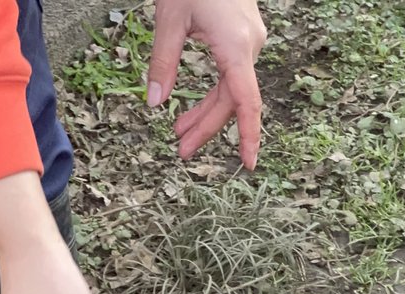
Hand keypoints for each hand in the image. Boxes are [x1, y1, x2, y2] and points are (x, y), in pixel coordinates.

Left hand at [147, 0, 266, 167]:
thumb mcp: (169, 18)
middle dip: (206, 127)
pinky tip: (196, 107)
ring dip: (206, 112)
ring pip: (230, 89)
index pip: (246, 102)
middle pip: (231, 101)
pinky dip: (214, 93)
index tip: (249, 163)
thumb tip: (154, 102)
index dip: (249, 136)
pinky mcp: (244, 35)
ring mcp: (250, 41)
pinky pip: (232, 73)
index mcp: (236, 46)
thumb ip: (163, 62)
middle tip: (181, 150)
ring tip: (181, 131)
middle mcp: (249, 46)